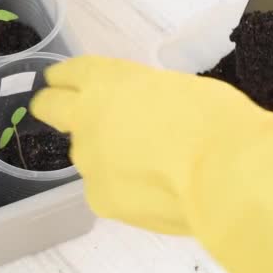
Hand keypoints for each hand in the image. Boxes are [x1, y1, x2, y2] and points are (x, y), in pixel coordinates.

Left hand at [31, 56, 263, 234]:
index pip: (67, 74)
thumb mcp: (172, 89)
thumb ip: (140, 99)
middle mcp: (85, 117)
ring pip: (85, 155)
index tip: (63, 84)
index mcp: (106, 80)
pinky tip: (152, 193)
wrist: (224, 174)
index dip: (64, 79)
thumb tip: (137, 117)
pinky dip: (121, 188)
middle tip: (72, 115)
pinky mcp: (99, 198)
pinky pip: (104, 188)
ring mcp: (88, 160)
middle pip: (49, 107)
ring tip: (147, 167)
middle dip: (54, 107)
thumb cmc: (213, 119)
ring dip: (104, 155)